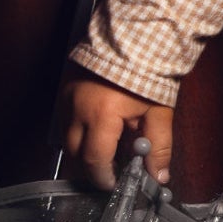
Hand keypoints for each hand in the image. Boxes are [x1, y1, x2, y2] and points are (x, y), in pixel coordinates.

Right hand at [59, 70, 174, 191]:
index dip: (104, 177)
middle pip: (74, 153)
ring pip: (67, 138)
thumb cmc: (147, 73)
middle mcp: (77, 109)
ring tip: (107, 151)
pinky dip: (78, 132)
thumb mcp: (158, 112)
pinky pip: (65, 121)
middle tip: (111, 172)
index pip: (94, 160)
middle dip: (91, 167)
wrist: (133, 37)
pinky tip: (96, 132)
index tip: (114, 183)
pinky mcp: (64, 90)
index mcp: (101, 115)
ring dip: (83, 150)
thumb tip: (158, 175)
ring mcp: (67, 99)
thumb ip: (158, 146)